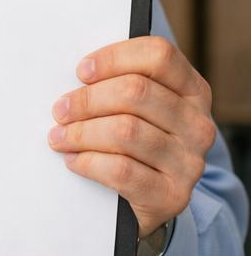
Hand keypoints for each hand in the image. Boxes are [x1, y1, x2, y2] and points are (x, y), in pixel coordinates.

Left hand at [47, 36, 215, 237]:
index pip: (159, 55)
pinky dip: (89, 162)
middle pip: (135, 91)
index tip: (82, 71)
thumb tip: (77, 73)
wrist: (148, 199)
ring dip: (81, 132)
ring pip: (125, 131)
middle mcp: (197, 124)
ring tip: (59, 136)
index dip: (114, 58)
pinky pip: (121, 170)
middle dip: (88, 99)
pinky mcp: (172, 195)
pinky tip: (74, 160)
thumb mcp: (134, 106)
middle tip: (60, 110)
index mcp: (191, 90)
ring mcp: (189, 162)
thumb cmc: (132, 139)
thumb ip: (116, 82)